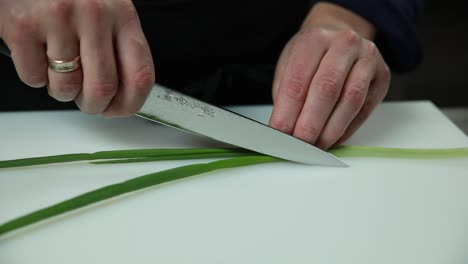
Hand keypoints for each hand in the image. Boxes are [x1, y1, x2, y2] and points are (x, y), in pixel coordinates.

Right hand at [0, 0, 154, 115]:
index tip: (119, 110)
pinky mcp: (22, 25)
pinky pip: (33, 77)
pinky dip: (35, 75)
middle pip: (102, 88)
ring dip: (62, 90)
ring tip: (59, 69)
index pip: (140, 75)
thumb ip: (118, 46)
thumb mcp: (107, 10)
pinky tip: (38, 53)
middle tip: (86, 101)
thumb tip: (124, 94)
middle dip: (93, 105)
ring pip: (66, 87)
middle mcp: (93, 15)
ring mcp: (57, 19)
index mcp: (122, 14)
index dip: (131, 104)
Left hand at [269, 3, 390, 149]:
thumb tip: (283, 130)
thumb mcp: (289, 64)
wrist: (338, 36)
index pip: (297, 81)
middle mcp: (343, 44)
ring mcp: (367, 57)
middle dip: (310, 124)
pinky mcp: (382, 75)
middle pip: (326, 90)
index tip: (280, 134)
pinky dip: (348, 127)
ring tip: (317, 146)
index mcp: (314, 39)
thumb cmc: (311, 56)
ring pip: (350, 100)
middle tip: (300, 145)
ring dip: (332, 129)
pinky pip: (365, 108)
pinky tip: (334, 138)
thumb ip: (286, 96)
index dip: (287, 113)